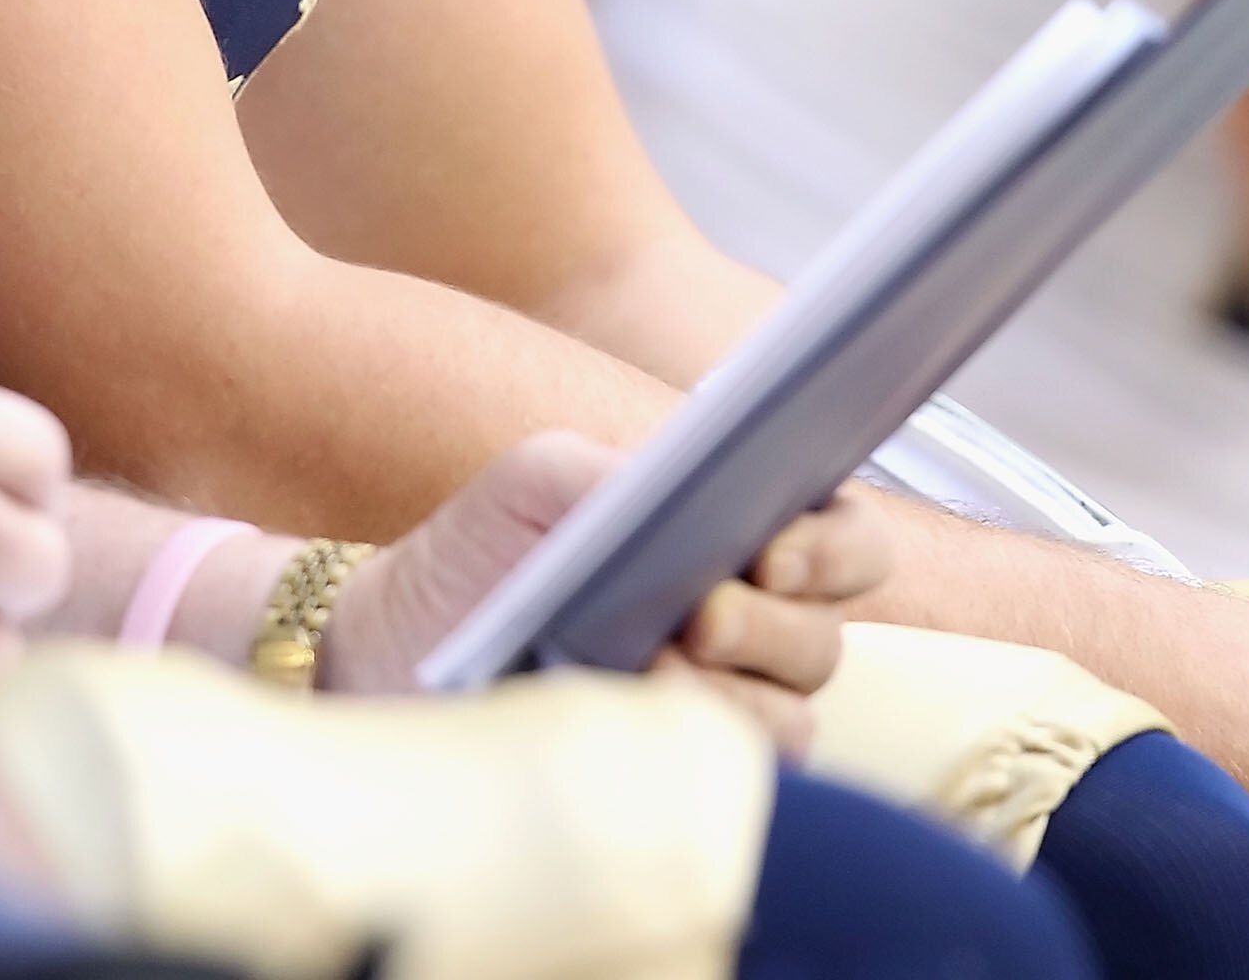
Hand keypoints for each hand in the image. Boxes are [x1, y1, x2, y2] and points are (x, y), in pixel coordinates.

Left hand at [324, 433, 891, 754]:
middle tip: (702, 614)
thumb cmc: (488, 546)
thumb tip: (683, 489)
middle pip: (826, 635)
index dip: (835, 546)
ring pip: (795, 712)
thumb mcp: (541, 478)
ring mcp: (723, 707)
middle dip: (772, 623)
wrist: (401, 645)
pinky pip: (744, 779)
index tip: (772, 549)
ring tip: (656, 664)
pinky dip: (699, 742)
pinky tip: (639, 712)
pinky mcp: (684, 777)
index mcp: (741, 535)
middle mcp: (753, 625)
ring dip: (735, 690)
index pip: (847, 541)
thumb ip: (617, 469)